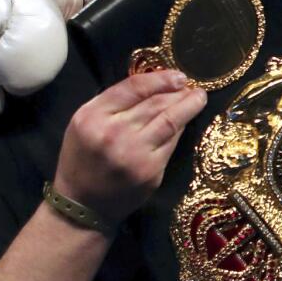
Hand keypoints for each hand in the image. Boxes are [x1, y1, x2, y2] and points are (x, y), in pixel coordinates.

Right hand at [54, 70, 206, 224]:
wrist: (82, 205)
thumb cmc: (82, 159)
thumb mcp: (84, 122)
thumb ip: (112, 103)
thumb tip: (152, 84)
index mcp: (92, 117)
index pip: (134, 88)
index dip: (160, 78)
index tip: (178, 75)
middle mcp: (113, 133)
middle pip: (156, 103)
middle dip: (179, 91)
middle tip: (192, 85)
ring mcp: (134, 154)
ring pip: (170, 121)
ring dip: (189, 106)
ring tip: (199, 98)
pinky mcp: (151, 171)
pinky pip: (172, 143)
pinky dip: (181, 129)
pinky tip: (186, 122)